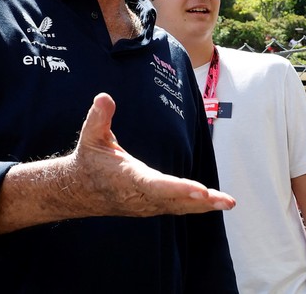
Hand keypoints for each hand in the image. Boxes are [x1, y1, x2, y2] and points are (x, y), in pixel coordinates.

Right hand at [0, 93, 234, 233]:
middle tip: (226, 200)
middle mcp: (139, 195)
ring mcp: (145, 204)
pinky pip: (176, 208)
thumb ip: (99, 117)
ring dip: (204, 205)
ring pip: (178, 207)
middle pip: (174, 200)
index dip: (178, 189)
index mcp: (128, 178)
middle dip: (201, 201)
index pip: (156, 185)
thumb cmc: (89, 159)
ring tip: (228, 202)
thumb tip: (105, 97)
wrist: (78, 190)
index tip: (200, 190)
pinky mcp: (150, 206)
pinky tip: (214, 203)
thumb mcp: (90, 135)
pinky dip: (196, 207)